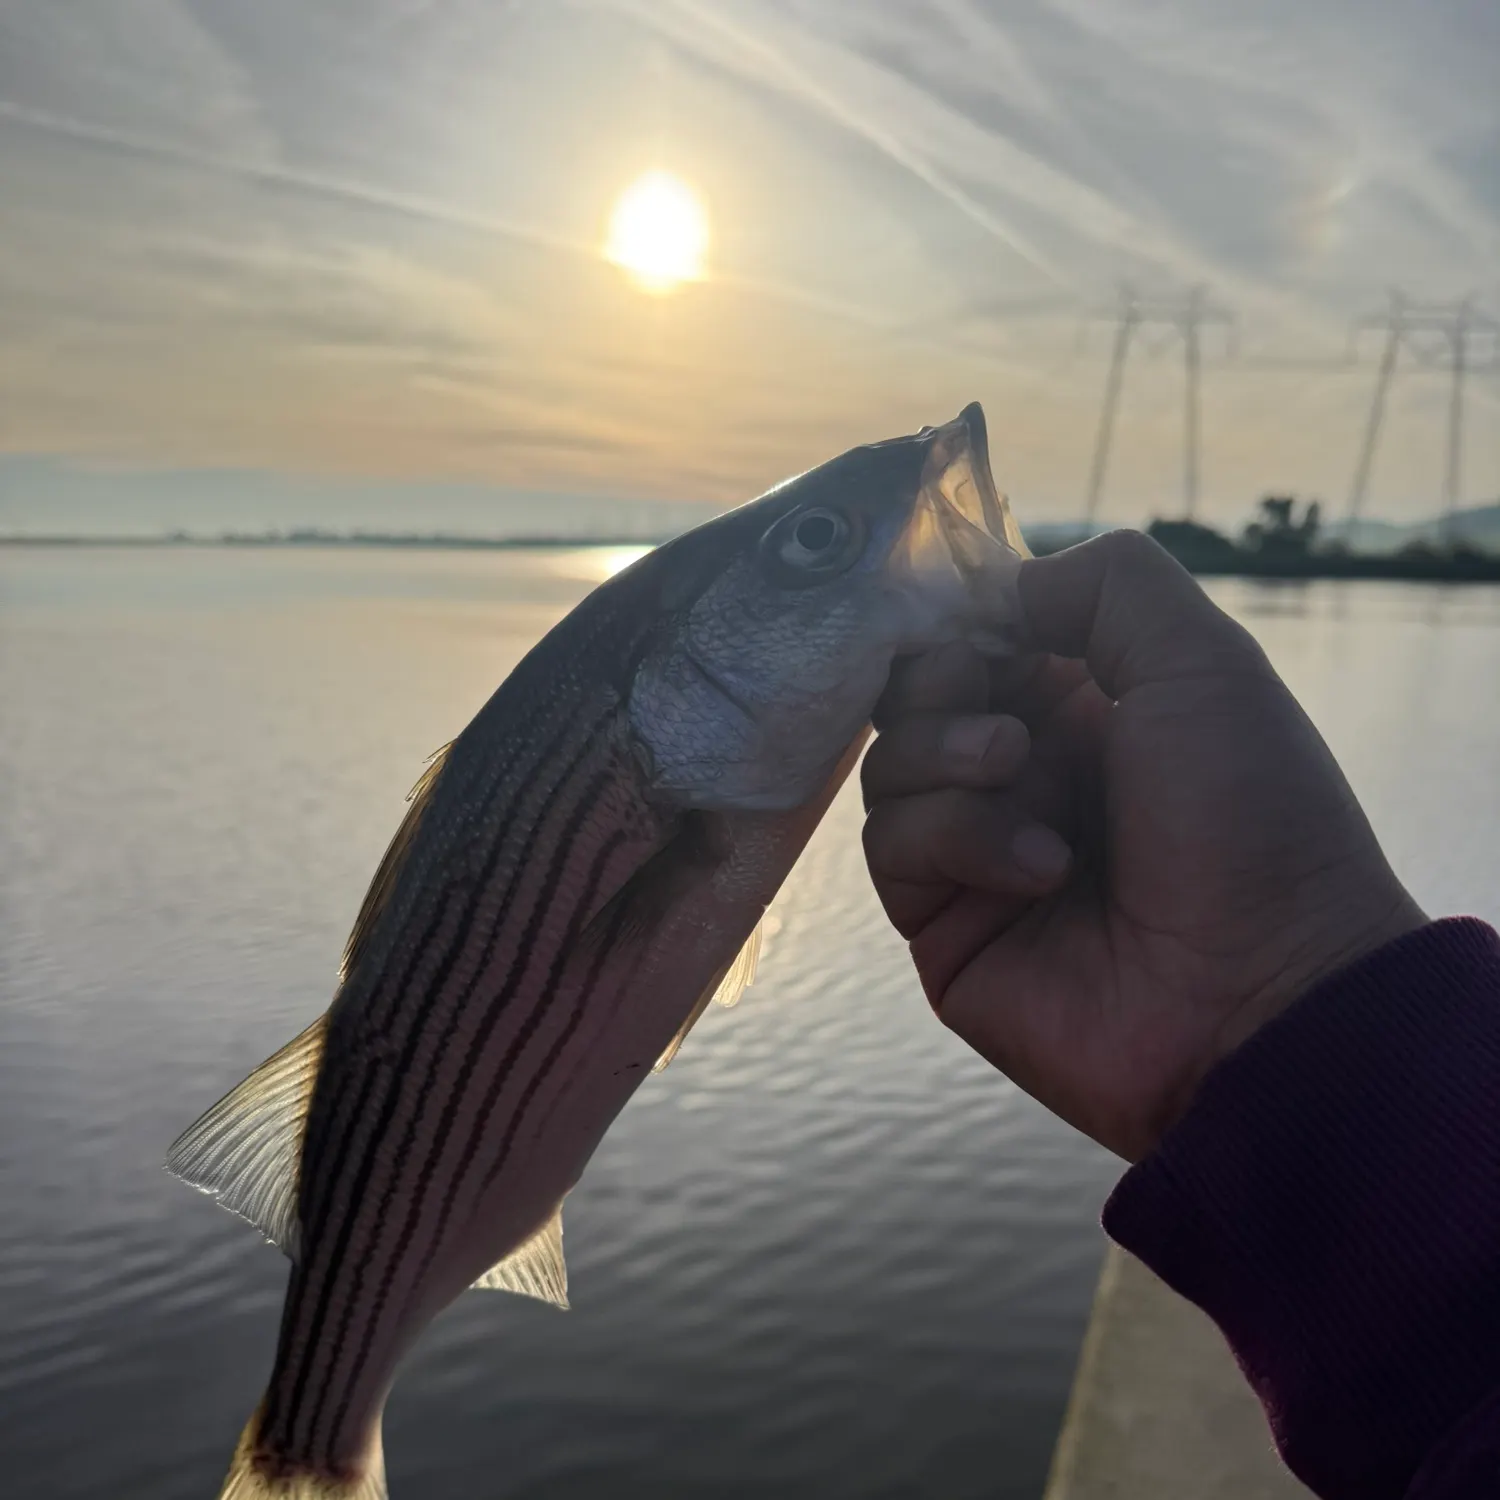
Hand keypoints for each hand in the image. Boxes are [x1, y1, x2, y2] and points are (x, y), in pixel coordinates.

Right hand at [862, 531, 1424, 1160]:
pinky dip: (960, 839)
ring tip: (1022, 781)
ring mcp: (977, 851)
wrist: (1262, 995)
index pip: (973, 639)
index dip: (959, 622)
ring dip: (949, 758)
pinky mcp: (944, 924)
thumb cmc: (1251, 817)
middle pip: (911, 696)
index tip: (972, 622)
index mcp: (1082, 706)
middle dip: (942, 687)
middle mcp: (1023, 772)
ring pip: (889, 768)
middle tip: (1006, 720)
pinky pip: (894, 849)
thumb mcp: (1203, 661)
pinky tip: (1040, 870)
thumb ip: (1106, 583)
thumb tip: (999, 588)